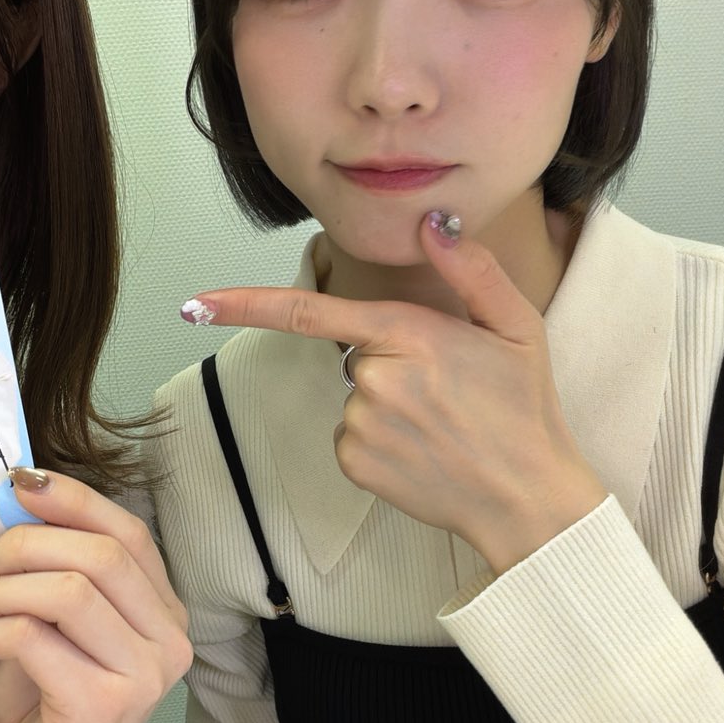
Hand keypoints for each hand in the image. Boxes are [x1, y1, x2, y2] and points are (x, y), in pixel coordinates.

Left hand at [0, 471, 191, 722]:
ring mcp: (143, 677)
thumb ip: (50, 567)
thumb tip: (16, 496)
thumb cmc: (46, 700)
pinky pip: (33, 638)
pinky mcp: (102, 707)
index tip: (17, 485)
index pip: (128, 532)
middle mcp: (168, 641)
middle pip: (100, 555)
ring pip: (68, 591)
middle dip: (24, 546)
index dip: (74, 499)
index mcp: (163, 610)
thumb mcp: (52, 622)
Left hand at [187, 213, 606, 573]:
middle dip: (393, 362)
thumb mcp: (516, 327)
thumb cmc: (525, 409)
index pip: (309, 311)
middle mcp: (375, 378)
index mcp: (409, 333)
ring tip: (444, 425)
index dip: (244, 303)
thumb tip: (432, 223)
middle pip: (357, 353)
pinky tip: (425, 452)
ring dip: (389, 405)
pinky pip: (352, 436)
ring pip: (356, 396)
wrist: (528, 499)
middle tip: (451, 390)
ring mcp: (360, 424)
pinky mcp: (355, 462)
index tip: (195, 302)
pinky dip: (381, 442)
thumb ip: (472, 270)